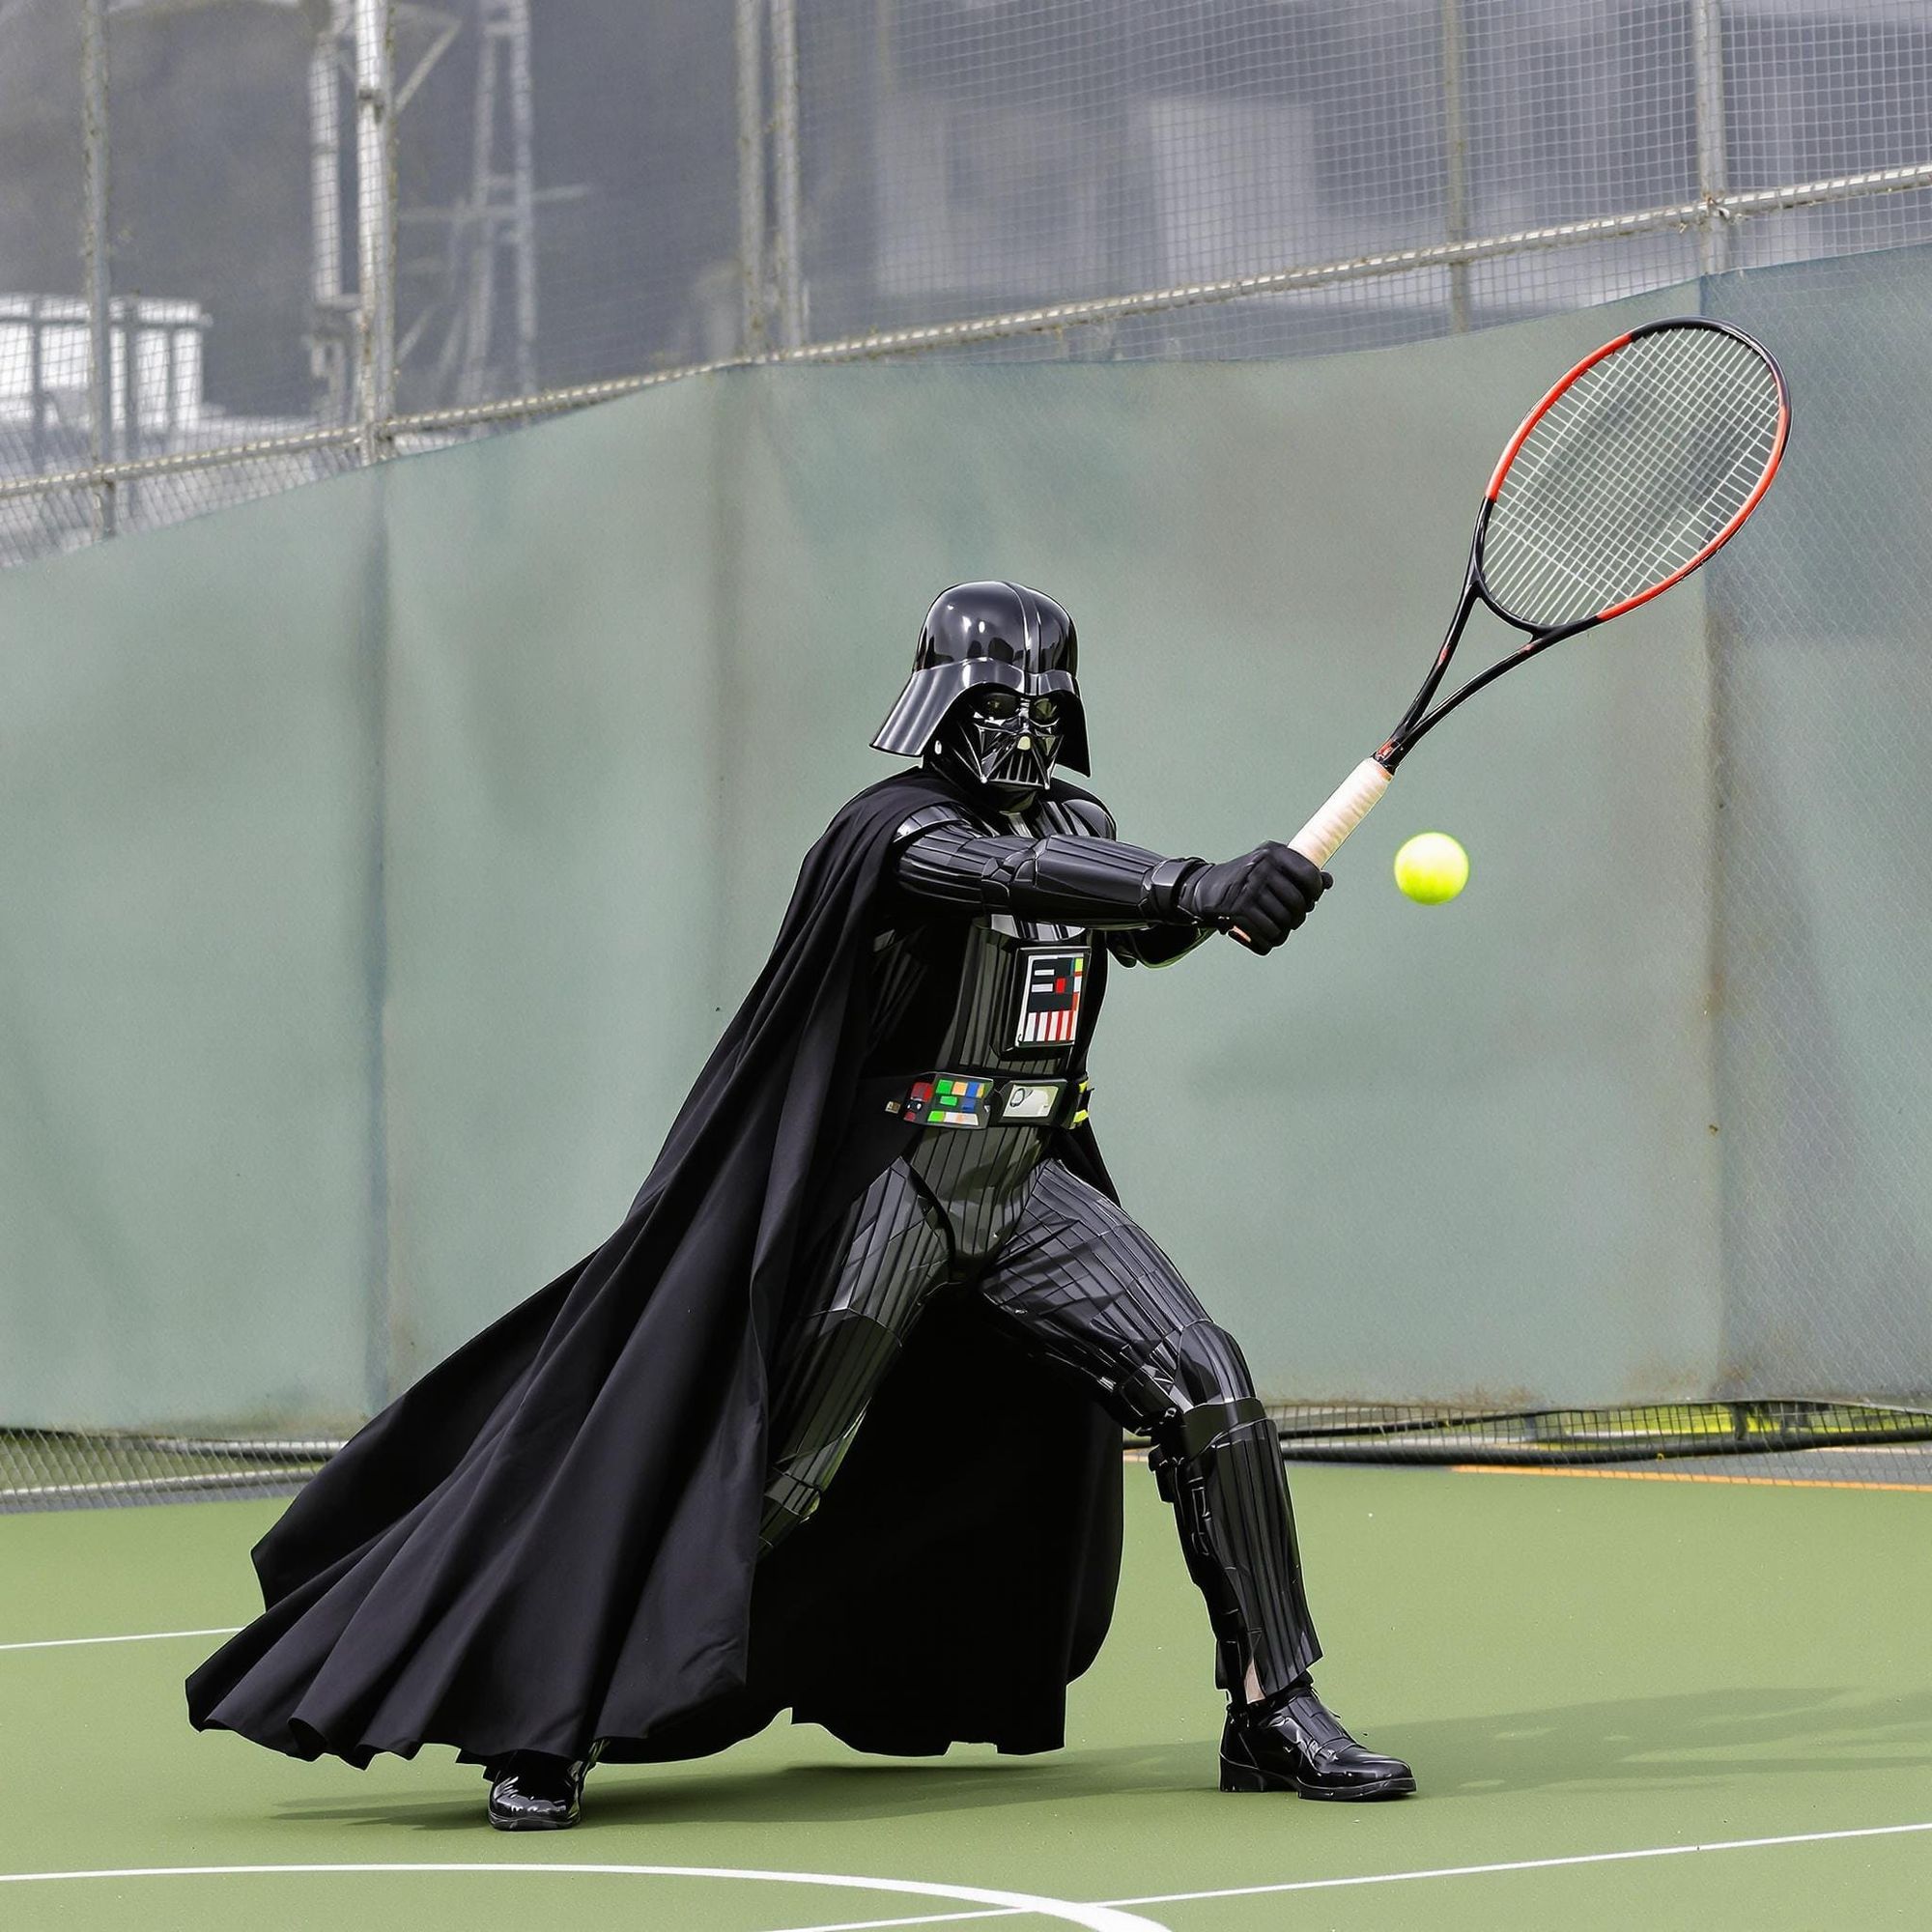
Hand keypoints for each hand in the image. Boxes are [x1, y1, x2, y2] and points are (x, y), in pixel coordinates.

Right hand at [1177, 844, 1331, 953]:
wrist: (1203, 888)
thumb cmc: (1245, 879)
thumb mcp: (1271, 867)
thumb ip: (1299, 873)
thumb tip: (1327, 881)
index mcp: (1275, 853)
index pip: (1310, 877)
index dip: (1314, 893)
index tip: (1309, 900)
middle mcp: (1263, 866)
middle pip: (1298, 905)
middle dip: (1296, 918)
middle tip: (1288, 919)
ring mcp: (1250, 886)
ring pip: (1284, 923)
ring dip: (1280, 932)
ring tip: (1270, 929)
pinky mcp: (1238, 907)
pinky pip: (1268, 934)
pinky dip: (1265, 941)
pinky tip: (1257, 936)